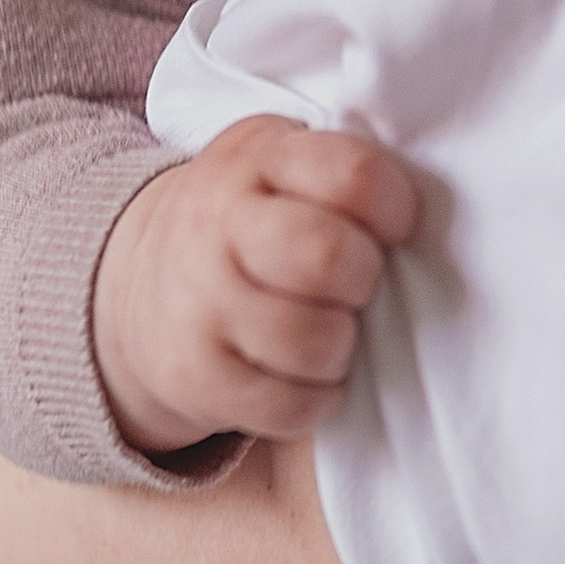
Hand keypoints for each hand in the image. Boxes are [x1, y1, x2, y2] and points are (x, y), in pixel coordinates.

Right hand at [92, 117, 419, 458]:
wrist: (138, 285)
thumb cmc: (248, 224)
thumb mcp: (279, 167)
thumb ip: (339, 172)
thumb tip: (426, 220)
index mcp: (256, 158)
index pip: (351, 174)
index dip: (393, 207)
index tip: (394, 226)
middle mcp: (218, 224)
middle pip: (329, 257)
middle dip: (364, 279)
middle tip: (355, 285)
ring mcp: (200, 303)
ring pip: (315, 340)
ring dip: (342, 346)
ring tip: (328, 330)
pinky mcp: (194, 375)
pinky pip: (292, 405)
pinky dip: (316, 398)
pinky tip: (303, 373)